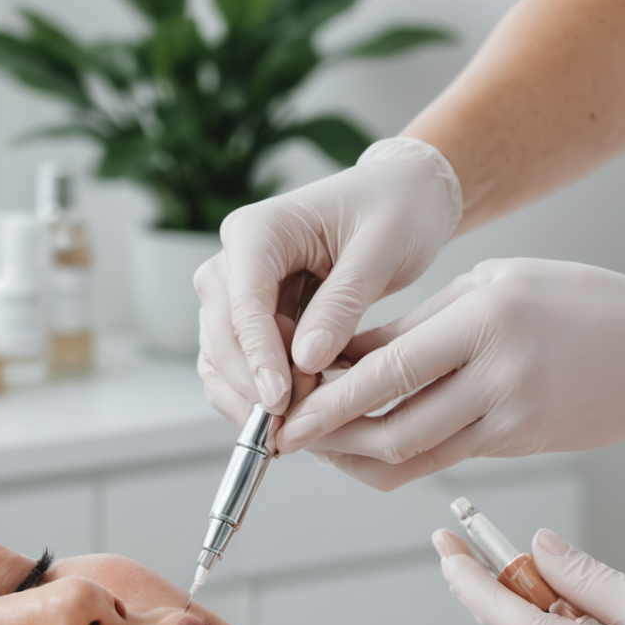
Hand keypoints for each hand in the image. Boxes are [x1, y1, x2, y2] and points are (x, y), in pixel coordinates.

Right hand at [195, 137, 462, 421]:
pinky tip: (294, 414)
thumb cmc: (396, 210)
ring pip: (222, 356)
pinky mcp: (254, 315)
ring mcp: (239, 289)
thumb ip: (342, 303)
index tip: (279, 401)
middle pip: (221, 334)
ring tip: (295, 426)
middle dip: (252, 384)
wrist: (402, 198)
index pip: (243, 302)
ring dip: (250, 396)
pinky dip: (259, 392)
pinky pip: (241, 363)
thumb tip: (305, 360)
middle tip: (293, 424)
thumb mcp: (381, 250)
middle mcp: (236, 258)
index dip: (258, 356)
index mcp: (258, 230)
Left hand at [278, 258, 624, 479]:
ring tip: (321, 445)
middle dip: (330, 438)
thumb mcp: (494, 285)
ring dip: (356, 456)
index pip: (387, 367)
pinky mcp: (518, 443)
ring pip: (412, 455)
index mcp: (485, 316)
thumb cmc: (577, 304)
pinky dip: (398, 459)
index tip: (288, 408)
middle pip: (391, 424)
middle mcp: (497, 370)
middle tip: (288, 439)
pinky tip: (370, 446)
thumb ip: (420, 325)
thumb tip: (343, 355)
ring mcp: (510, 413)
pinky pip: (442, 459)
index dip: (330, 397)